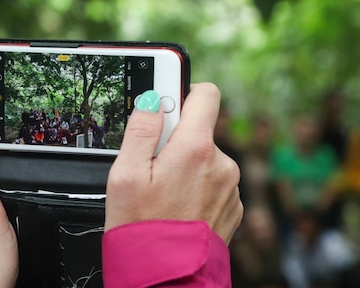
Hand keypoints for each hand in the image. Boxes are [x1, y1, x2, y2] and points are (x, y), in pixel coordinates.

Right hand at [105, 83, 242, 244]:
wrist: (166, 278)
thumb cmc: (142, 229)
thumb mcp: (126, 175)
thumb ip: (141, 130)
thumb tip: (153, 101)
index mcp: (196, 150)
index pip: (206, 93)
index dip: (184, 91)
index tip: (167, 102)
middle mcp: (222, 164)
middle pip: (200, 129)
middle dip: (177, 138)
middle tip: (154, 163)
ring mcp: (230, 186)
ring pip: (205, 156)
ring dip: (186, 164)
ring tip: (165, 191)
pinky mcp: (232, 204)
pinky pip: (214, 180)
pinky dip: (197, 185)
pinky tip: (179, 205)